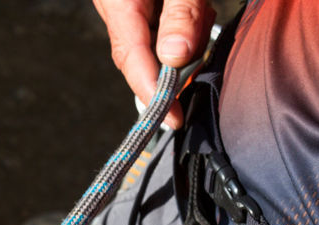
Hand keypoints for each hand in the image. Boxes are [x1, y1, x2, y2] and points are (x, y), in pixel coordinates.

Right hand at [92, 0, 214, 127]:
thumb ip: (180, 13)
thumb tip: (175, 57)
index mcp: (120, 4)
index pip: (131, 60)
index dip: (152, 94)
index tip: (173, 118)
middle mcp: (116, 10)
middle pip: (141, 57)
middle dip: (175, 63)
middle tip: (203, 40)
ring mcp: (123, 7)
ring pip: (151, 45)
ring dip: (183, 40)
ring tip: (198, 10)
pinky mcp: (136, 5)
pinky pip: (155, 29)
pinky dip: (179, 29)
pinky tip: (193, 9)